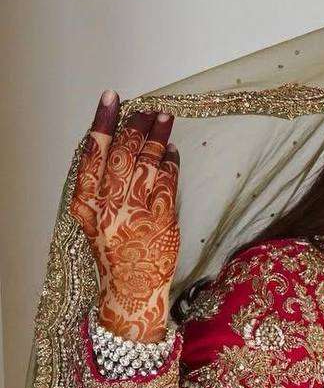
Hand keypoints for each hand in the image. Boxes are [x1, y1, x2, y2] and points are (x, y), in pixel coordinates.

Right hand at [69, 91, 180, 341]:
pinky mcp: (162, 220)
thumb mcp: (94, 220)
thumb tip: (120, 146)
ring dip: (157, 136)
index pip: (93, 153)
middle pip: (123, 153)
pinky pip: (167, 181)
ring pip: (147, 162)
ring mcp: (136, 212)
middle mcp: (109, 206)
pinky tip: (172, 150)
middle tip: (147, 109)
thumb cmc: (113, 252)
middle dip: (136, 126)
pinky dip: (171, 162)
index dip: (103, 121)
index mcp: (86, 204)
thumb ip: (100, 188)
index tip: (112, 98)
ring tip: (164, 117)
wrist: (131, 290)